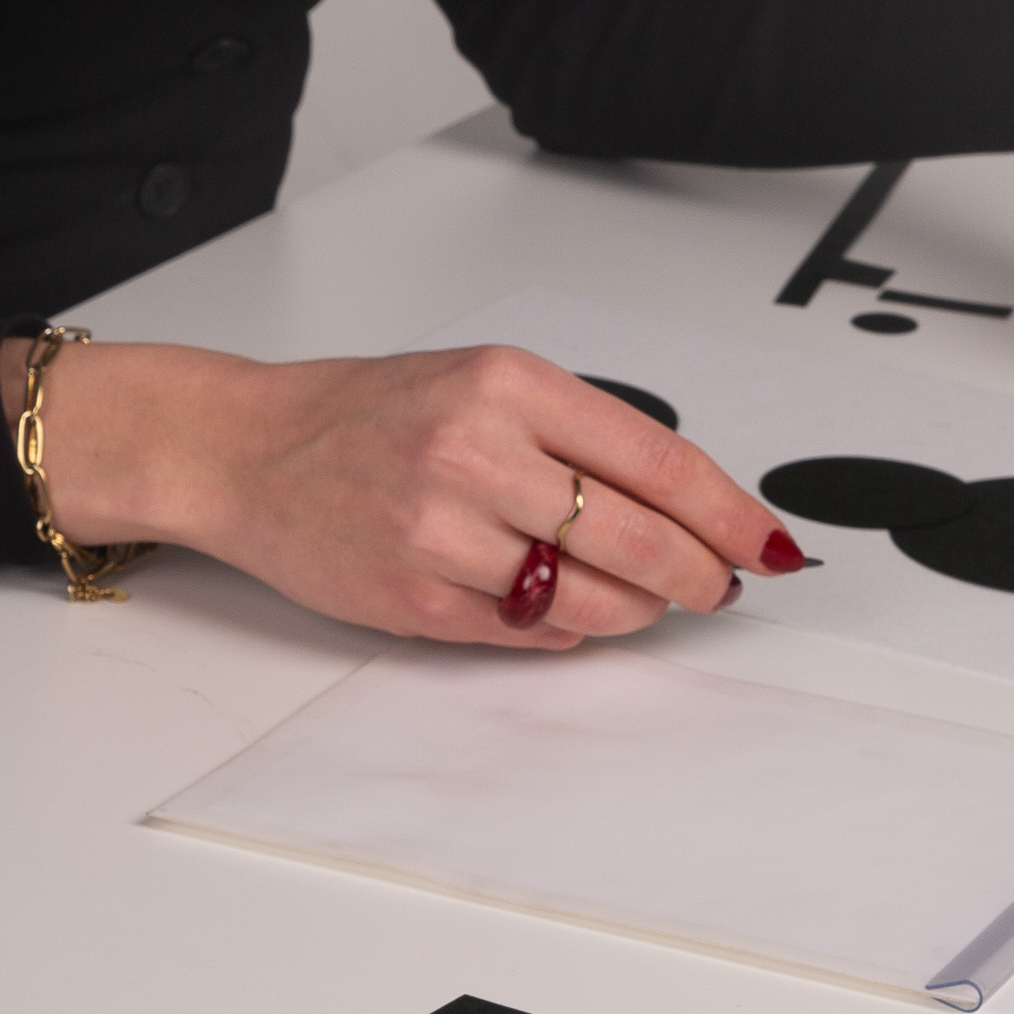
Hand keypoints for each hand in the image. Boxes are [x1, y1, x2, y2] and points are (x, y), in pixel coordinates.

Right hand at [2, 338, 802, 644]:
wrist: (246, 451)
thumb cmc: (362, 415)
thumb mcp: (477, 382)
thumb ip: (573, 432)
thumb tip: (682, 505)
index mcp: (507, 384)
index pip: (656, 460)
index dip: (728, 513)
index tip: (767, 543)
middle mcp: (476, 452)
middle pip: (636, 538)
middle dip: (697, 576)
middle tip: (717, 588)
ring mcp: (443, 532)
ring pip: (588, 598)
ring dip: (634, 611)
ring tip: (640, 602)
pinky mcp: (415, 598)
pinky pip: (526, 632)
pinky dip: (563, 630)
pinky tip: (565, 614)